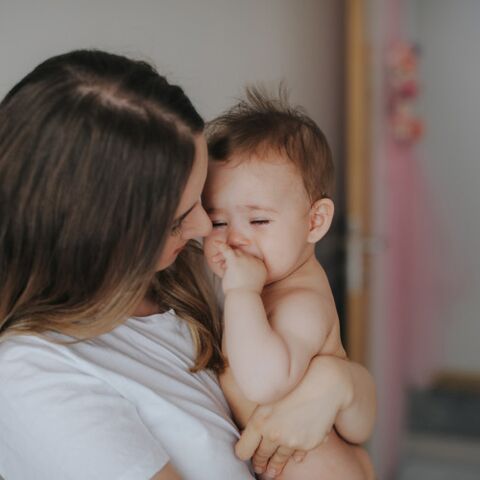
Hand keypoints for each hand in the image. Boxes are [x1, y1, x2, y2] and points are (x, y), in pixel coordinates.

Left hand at [212, 242, 266, 294]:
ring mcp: (245, 259)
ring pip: (233, 252)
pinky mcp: (235, 260)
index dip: (242, 261)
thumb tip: (241, 271)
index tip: (236, 269)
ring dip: (224, 256)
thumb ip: (249, 274)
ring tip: (216, 262)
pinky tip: (215, 242)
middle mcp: (254, 260)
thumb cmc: (245, 295)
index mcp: (261, 266)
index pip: (250, 258)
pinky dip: (221, 245)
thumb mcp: (252, 283)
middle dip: (232, 258)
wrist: (243, 299)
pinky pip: (227, 249)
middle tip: (223, 266)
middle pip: (242, 253)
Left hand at [235, 356, 352, 476]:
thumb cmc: (293, 384)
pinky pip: (297, 456)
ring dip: (275, 466)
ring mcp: (291, 441)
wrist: (322, 384)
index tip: (245, 454)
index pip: (243, 450)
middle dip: (259, 462)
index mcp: (259, 421)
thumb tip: (252, 434)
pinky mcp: (307, 444)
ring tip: (272, 471)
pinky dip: (295, 456)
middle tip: (259, 467)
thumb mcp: (269, 398)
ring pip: (279, 459)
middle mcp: (273, 434)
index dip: (243, 452)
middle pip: (261, 456)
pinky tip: (294, 459)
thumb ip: (260, 418)